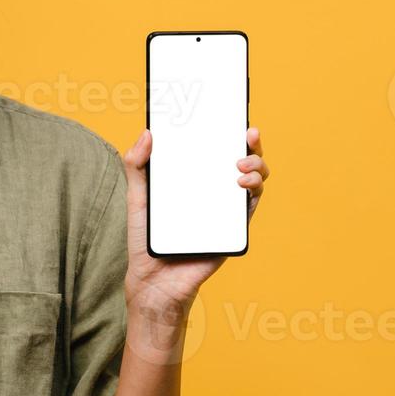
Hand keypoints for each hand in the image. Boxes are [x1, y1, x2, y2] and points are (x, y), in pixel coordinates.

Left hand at [121, 126, 268, 315]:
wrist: (154, 283)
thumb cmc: (146, 241)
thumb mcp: (137, 198)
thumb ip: (137, 166)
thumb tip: (147, 133)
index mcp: (194, 180)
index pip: (215, 149)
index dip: (227, 130)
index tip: (231, 112)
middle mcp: (214, 191)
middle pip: (242, 159)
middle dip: (252, 143)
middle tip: (246, 133)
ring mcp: (225, 209)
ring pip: (254, 180)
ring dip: (257, 164)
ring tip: (241, 164)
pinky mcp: (232, 229)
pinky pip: (250, 207)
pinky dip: (253, 191)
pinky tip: (242, 183)